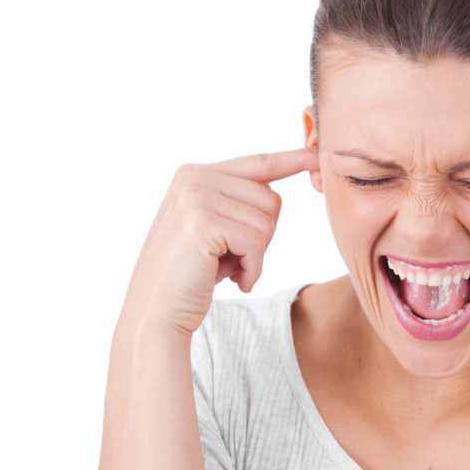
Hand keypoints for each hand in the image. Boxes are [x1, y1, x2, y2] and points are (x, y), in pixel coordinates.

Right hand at [123, 148, 319, 338]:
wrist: (154, 312)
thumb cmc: (189, 276)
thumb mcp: (213, 229)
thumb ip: (237, 203)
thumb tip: (278, 191)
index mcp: (195, 174)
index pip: (256, 163)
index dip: (291, 161)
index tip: (316, 157)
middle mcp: (193, 177)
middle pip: (271, 199)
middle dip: (262, 237)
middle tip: (231, 258)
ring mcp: (195, 197)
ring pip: (268, 222)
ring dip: (256, 256)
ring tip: (225, 269)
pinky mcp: (202, 223)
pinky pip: (257, 243)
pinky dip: (252, 269)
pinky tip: (230, 280)